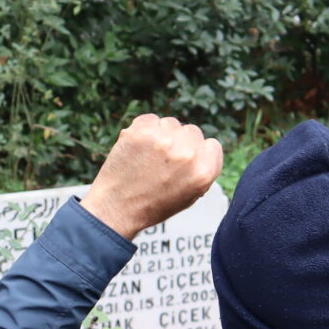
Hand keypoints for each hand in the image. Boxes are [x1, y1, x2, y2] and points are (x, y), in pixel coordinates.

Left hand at [80, 114, 223, 240]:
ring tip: (148, 157)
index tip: (184, 161)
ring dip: (162, 135)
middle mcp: (186, 154)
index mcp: (203, 172)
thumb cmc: (153, 205)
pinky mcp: (141, 131)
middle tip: (163, 162)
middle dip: (180, 143)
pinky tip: (138, 149)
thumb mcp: (190, 195)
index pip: (212, 145)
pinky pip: (150, 119)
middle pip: (192, 131)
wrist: (116, 209)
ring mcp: (163, 140)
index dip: (198, 153)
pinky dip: (144, 130)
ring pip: (171, 123)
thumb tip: (203, 147)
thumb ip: (201, 169)